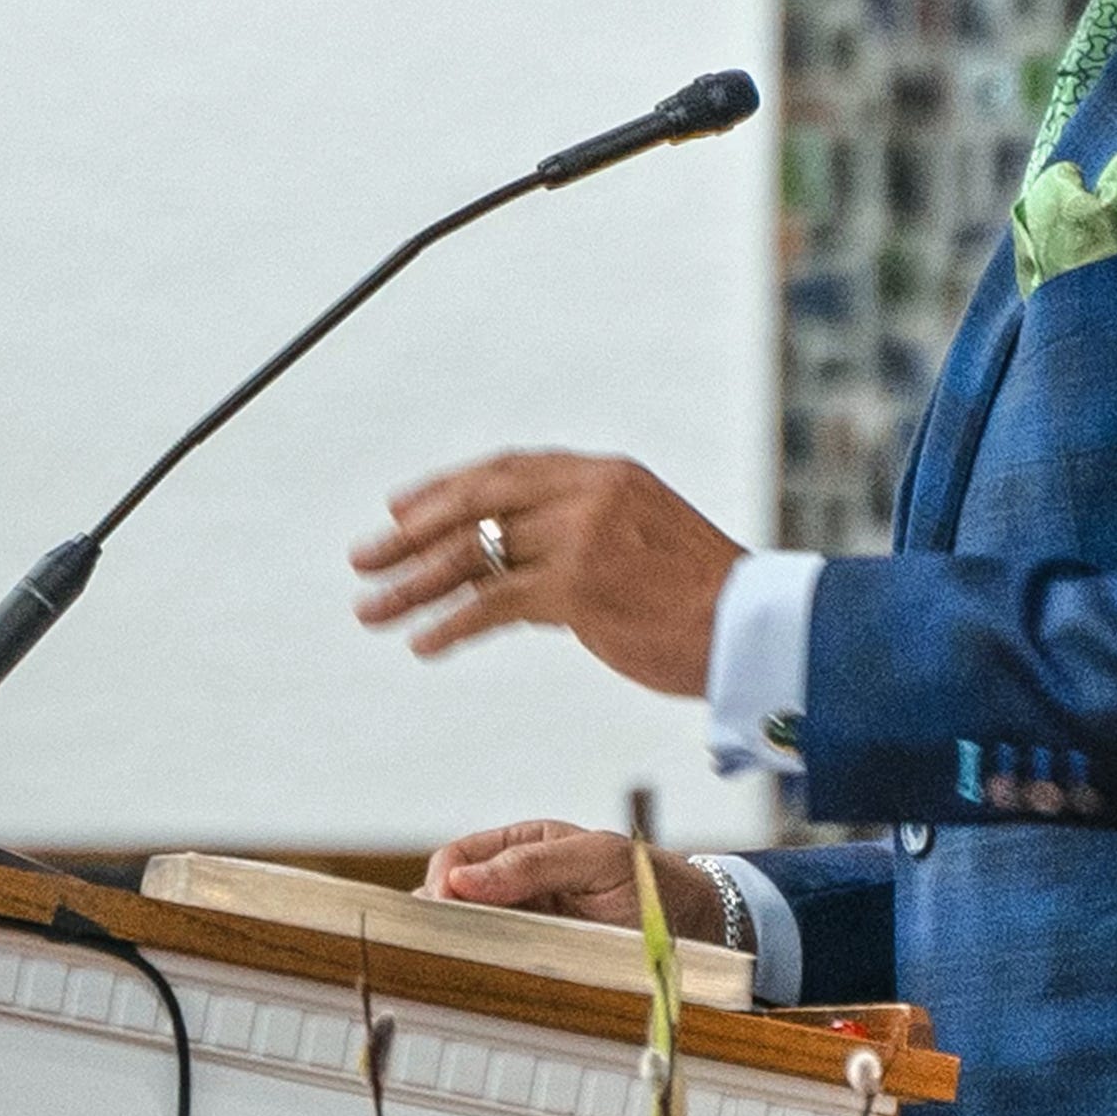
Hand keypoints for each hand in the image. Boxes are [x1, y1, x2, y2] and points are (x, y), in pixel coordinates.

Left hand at [350, 451, 745, 696]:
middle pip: (474, 505)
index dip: (444, 490)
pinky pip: (493, 604)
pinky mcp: (578, 588)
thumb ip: (580, 533)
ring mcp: (581, 538)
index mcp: (603, 474)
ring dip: (413, 585)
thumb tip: (513, 561)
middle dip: (410, 534)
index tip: (399, 510)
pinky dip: (450, 624)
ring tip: (371, 609)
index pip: (503, 471)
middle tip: (364, 560)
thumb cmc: (701, 598)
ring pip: (474, 555)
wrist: (752, 629)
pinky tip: (423, 644)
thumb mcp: (641, 539)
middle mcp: (587, 495)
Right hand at [424, 820, 730, 943]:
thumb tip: (462, 880)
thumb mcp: (597, 860)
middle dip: (442, 919)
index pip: (460, 858)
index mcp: (526, 844)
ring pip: (472, 933)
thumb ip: (533, 864)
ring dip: (460, 947)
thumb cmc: (652, 881)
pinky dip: (486, 969)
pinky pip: (500, 961)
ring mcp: (528, 921)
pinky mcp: (540, 956)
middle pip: (455, 898)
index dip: (442, 883)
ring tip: (452, 964)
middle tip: (438, 945)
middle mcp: (519, 882)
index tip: (440, 911)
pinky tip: (482, 980)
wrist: (699, 924)